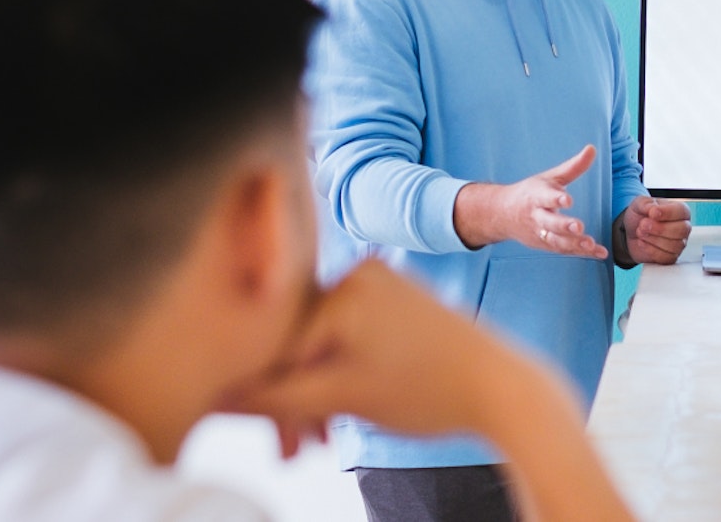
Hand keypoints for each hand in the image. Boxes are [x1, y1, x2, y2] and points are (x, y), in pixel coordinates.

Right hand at [230, 261, 637, 521]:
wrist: (504, 388)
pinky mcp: (395, 302)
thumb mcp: (343, 396)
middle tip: (288, 450)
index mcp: (347, 285)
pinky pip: (347, 338)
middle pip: (297, 341)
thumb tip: (216, 397)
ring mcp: (380, 285)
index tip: (251, 427)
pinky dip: (339, 374)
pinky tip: (339, 414)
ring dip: (314, 393)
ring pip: (321, 344)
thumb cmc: (432, 389)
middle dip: (290, 399)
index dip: (257, 389)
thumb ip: (275, 396)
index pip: (276, 338)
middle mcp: (361, 272)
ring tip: (317, 442)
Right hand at [453, 145, 607, 258]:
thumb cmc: (531, 193)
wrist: (503, 214)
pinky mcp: (547, 245)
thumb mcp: (550, 177)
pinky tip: (600, 252)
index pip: (545, 197)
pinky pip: (566, 251)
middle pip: (549, 223)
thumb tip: (592, 149)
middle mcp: (537, 217)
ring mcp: (541, 234)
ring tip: (590, 244)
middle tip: (578, 227)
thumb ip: (573, 167)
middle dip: (563, 226)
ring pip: (556, 241)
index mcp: (536, 196)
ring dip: (573, 244)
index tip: (567, 199)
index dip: (555, 198)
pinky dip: (582, 253)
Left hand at [616, 196, 691, 264]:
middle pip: (682, 230)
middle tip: (643, 224)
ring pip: (674, 245)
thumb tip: (654, 209)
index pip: (682, 211)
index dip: (667, 213)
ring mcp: (678, 244)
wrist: (630, 233)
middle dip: (660, 228)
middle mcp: (683, 227)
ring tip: (640, 232)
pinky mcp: (670, 257)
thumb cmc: (640, 216)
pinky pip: (665, 257)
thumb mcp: (639, 203)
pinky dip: (650, 250)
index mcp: (679, 210)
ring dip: (653, 239)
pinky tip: (642, 242)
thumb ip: (646, 204)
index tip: (652, 213)